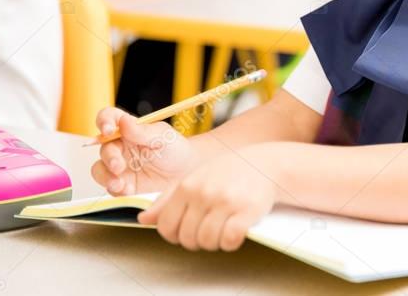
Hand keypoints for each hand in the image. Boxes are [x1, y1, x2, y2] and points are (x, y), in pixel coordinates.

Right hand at [90, 108, 195, 195]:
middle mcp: (120, 147)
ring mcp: (120, 166)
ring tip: (119, 183)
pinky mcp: (122, 184)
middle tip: (119, 166)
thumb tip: (123, 121)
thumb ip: (142, 131)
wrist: (186, 173)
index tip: (107, 129)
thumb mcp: (163, 137)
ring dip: (105, 176)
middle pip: (103, 148)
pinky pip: (111, 187)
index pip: (109, 118)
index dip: (104, 121)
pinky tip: (128, 190)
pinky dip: (116, 190)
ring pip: (100, 169)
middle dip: (109, 158)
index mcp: (128, 130)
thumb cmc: (175, 149)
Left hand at [138, 149, 276, 250]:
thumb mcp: (193, 178)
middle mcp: (204, 193)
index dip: (174, 236)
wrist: (264, 163)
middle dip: (195, 241)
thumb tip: (143, 219)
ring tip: (221, 230)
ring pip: (207, 241)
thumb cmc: (227, 172)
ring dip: (214, 243)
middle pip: (187, 238)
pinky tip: (234, 232)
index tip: (185, 232)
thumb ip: (166, 200)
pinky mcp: (246, 211)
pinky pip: (230, 240)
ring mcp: (225, 202)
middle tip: (206, 231)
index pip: (166, 226)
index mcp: (187, 186)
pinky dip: (231, 242)